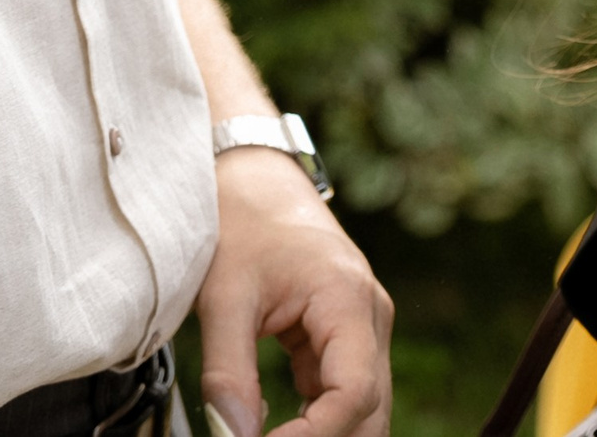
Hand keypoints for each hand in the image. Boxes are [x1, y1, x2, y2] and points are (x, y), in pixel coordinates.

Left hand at [196, 150, 394, 436]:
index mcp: (348, 300)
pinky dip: (316, 423)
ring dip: (326, 434)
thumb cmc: (243, 229)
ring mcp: (363, 331)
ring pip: (364, 409)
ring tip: (273, 436)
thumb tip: (232, 436)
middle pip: (371, 409)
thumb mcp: (224, 298)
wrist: (258, 185)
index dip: (316, 435)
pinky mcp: (346, 341)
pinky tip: (275, 429)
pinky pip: (343, 396)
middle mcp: (370, 319)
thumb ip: (227, 372)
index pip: (356, 392)